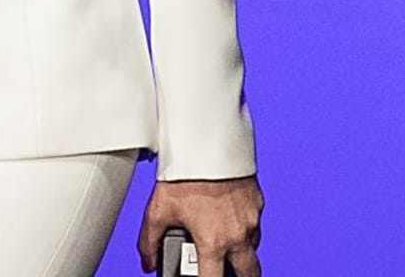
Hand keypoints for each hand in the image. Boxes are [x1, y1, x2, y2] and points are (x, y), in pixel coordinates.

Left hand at [138, 176, 261, 276]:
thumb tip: (147, 261)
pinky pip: (254, 224)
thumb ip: (149, 242)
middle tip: (224, 272)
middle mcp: (238, 234)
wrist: (207, 141)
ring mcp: (251, 218)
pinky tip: (226, 217)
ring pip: (252, 247)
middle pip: (249, 273)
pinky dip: (243, 227)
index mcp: (214, 242)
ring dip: (241, 251)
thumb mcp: (157, 210)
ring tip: (221, 242)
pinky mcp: (257, 201)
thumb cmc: (184, 173)